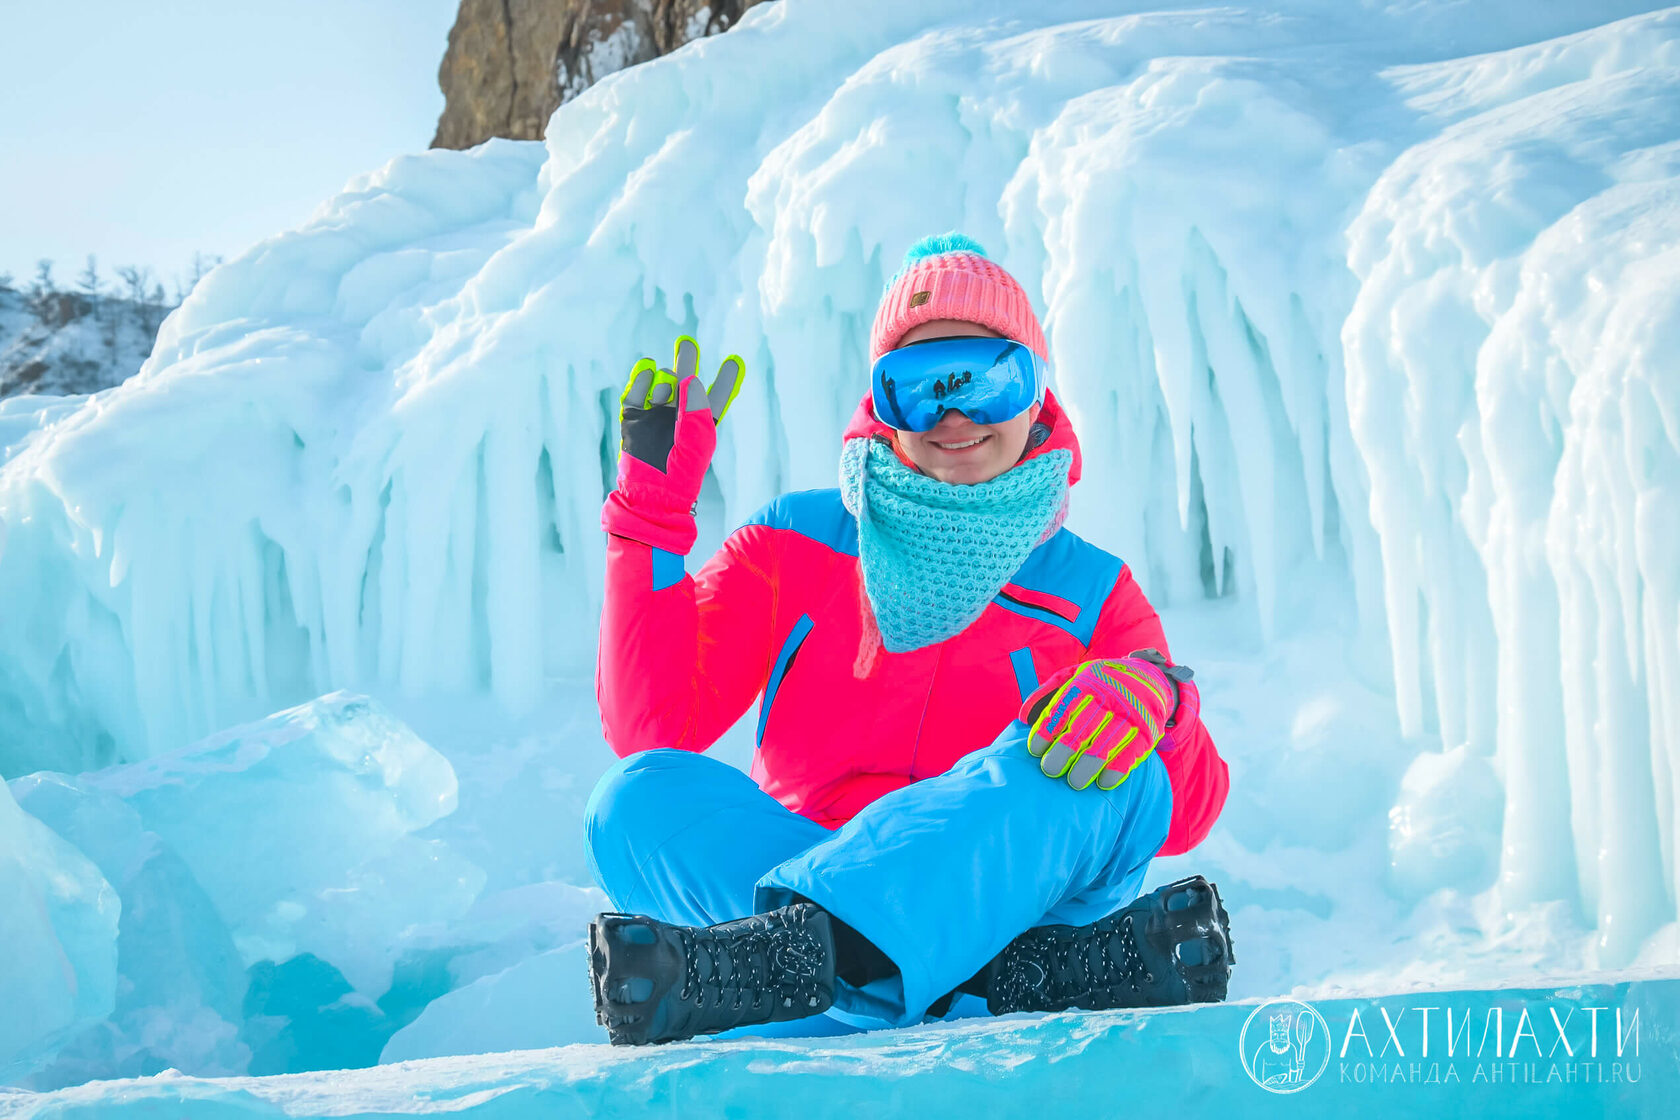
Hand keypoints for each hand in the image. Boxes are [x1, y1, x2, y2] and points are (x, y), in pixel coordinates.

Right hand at [601, 337, 744, 552]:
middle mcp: (679, 415)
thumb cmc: (683, 469)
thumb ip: (696, 404)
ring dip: (665, 379)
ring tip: (666, 390)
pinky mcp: (634, 416)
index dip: (727, 379)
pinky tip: (647, 369)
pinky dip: (642, 378)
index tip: (736, 361)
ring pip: (661, 382)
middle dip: (687, 361)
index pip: (717, 396)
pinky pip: (638, 390)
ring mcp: (655, 414)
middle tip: (686, 342)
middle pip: (685, 380)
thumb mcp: (699, 436)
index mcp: (702, 422)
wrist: (653, 491)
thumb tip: (687, 378)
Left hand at [1020, 654, 1179, 789]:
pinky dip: (1116, 770)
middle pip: (1082, 729)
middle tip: (1049, 770)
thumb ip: (1049, 692)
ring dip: (1087, 766)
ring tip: (1074, 782)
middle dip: (1063, 752)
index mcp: (1088, 682)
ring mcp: (1130, 714)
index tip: (1035, 751)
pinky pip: (1130, 753)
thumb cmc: (1103, 682)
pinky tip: (1103, 782)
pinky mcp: (1148, 731)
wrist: (1151, 678)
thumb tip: (1024, 716)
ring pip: (1105, 744)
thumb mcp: (1076, 675)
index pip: (1063, 709)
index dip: (1047, 731)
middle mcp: (1109, 697)